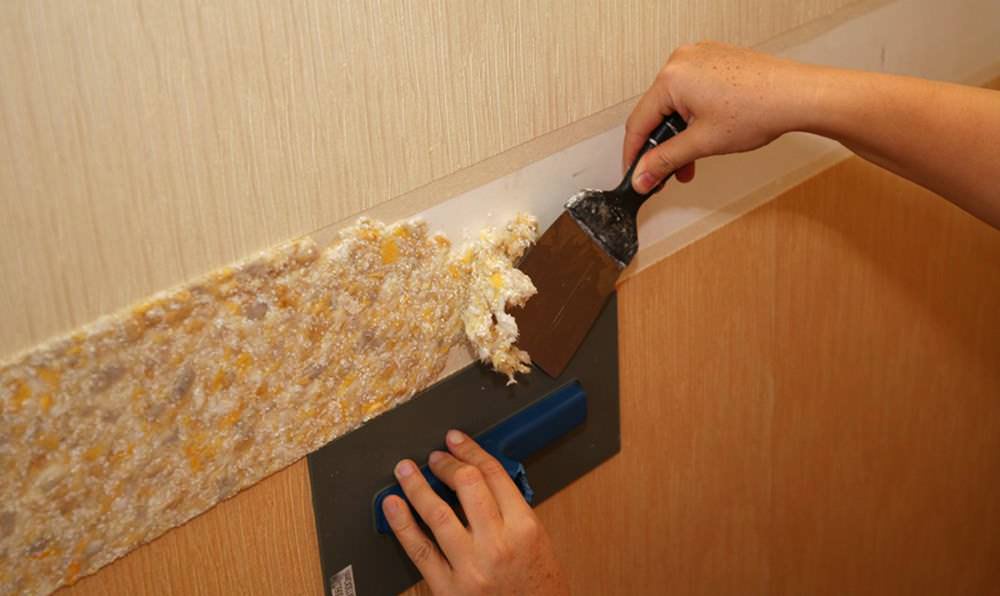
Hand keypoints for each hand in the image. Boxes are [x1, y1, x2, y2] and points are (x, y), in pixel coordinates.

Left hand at [382, 430, 568, 595]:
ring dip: (417, 486)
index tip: (456, 441)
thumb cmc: (539, 588)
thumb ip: (511, 510)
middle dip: (446, 464)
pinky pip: (420, 551)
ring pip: (437, 513)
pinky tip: (394, 506)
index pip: (493, 474)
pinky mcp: (449, 590)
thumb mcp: (538, 542)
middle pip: (466, 486)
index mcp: (525, 528)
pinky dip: (403, 525)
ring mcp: (471, 567)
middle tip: (434, 457)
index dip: (471, 450)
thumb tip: (478, 479)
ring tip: (405, 470)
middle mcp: (498, 544)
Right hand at [624, 41, 817, 192]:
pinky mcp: (715, 60)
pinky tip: (706, 135)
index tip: (635, 175)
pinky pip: (692, 92)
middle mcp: (682, 60)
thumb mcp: (702, 143)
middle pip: (658, 113)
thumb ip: (665, 162)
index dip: (634, 156)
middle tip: (668, 173)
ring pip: (676, 105)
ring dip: (680, 135)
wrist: (798, 95)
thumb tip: (642, 176)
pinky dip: (694, 117)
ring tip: (693, 159)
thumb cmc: (760, 108)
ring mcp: (700, 57)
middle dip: (664, 148)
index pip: (638, 123)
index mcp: (672, 77)